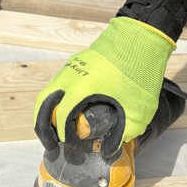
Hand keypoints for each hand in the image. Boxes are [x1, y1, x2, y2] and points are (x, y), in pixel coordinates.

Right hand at [34, 17, 173, 157]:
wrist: (143, 35)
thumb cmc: (140, 72)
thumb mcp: (137, 110)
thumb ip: (123, 133)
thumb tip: (109, 151)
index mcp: (81, 87)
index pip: (61, 117)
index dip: (64, 136)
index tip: (73, 147)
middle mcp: (71, 74)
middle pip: (43, 103)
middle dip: (42, 126)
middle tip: (50, 144)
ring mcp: (74, 65)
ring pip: (50, 91)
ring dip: (49, 112)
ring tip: (59, 131)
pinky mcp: (80, 61)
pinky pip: (60, 83)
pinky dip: (59, 99)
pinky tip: (72, 110)